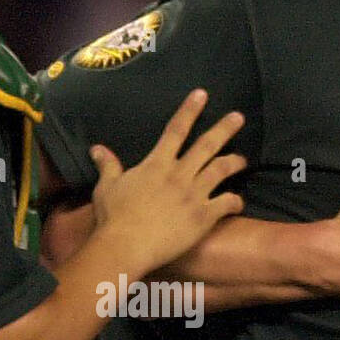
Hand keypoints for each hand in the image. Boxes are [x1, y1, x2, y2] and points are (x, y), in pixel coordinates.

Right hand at [90, 89, 245, 275]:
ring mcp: (194, 195)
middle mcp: (180, 174)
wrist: (127, 245)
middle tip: (239, 117)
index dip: (190, 110)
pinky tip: (238, 202)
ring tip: (243, 159)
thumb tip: (97, 149)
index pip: (176, 129)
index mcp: (157, 164)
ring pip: (221, 170)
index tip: (202, 95)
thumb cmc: (114, 216)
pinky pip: (226, 203)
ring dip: (235, 162)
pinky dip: (235, 201)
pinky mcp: (203, 217)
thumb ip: (108, 166)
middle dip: (224, 129)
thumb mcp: (107, 186)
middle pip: (207, 145)